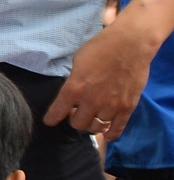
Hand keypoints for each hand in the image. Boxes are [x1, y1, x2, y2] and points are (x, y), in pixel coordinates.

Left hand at [45, 14, 160, 135]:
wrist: (130, 45)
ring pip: (97, 128)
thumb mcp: (78, 61)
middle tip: (76, 113)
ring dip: (93, 124)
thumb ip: (74, 80)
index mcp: (75, 87)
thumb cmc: (100, 47)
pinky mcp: (127, 108)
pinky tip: (107, 135)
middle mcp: (91, 100)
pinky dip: (111, 134)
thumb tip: (73, 92)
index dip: (52, 118)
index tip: (50, 121)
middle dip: (75, 120)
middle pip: (78, 124)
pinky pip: (117, 128)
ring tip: (92, 118)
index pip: (58, 110)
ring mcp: (111, 106)